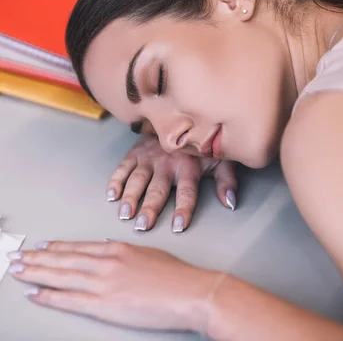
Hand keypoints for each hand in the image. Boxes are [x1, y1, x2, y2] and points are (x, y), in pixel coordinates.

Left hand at [7, 241, 216, 331]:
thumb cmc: (176, 275)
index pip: (76, 247)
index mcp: (116, 249)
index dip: (55, 248)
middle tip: (15, 257)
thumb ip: (123, 251)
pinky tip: (34, 293)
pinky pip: (67, 299)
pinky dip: (48, 296)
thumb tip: (105, 246)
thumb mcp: (147, 253)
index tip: (40, 247)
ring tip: (16, 271)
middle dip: (34, 259)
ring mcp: (102, 283)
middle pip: (61, 260)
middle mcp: (104, 262)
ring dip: (34, 273)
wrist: (190, 293)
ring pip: (59, 276)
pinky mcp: (103, 304)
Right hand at [107, 135, 236, 232]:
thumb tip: (230, 202)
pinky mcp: (135, 153)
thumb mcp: (219, 159)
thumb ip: (226, 181)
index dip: (183, 209)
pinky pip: (123, 168)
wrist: (179, 116)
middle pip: (158, 189)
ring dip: (130, 196)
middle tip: (142, 225)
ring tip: (125, 213)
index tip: (178, 226)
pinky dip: (115, 181)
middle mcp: (167, 163)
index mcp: (188, 167)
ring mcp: (149, 157)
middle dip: (150, 207)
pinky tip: (111, 195)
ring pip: (138, 179)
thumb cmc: (199, 145)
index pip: (187, 192)